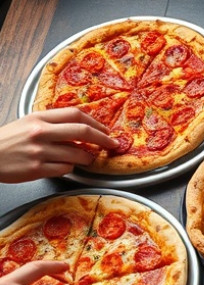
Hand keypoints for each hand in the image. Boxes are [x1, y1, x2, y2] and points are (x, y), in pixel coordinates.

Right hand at [0, 109, 116, 182]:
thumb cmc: (7, 140)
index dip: (95, 122)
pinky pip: (66, 169)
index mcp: (39, 118)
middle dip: (103, 139)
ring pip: (77, 154)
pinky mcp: (37, 169)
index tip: (105, 130)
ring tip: (88, 158)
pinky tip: (66, 166)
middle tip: (112, 144)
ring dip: (88, 157)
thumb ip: (52, 123)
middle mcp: (41, 132)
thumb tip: (81, 127)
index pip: (76, 114)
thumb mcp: (28, 123)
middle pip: (83, 131)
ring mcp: (39, 151)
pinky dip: (70, 168)